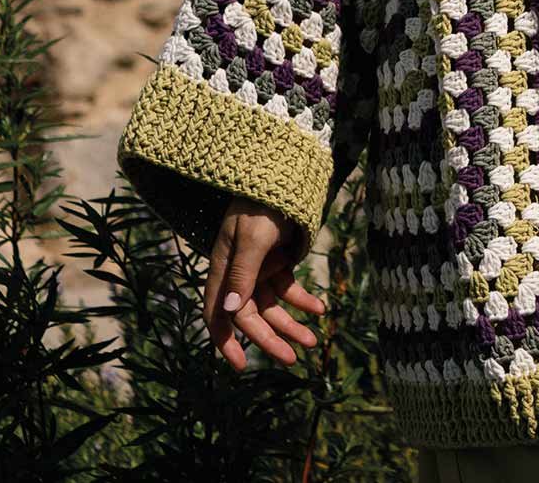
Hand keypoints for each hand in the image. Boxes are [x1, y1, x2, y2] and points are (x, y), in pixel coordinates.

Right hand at [204, 196, 324, 369]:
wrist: (283, 174)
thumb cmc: (262, 203)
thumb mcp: (252, 237)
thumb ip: (241, 274)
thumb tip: (227, 312)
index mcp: (222, 269)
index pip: (217, 314)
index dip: (226, 341)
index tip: (241, 365)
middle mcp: (238, 273)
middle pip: (251, 315)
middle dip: (270, 339)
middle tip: (293, 359)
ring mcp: (259, 267)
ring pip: (273, 305)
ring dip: (292, 323)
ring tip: (313, 341)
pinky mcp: (278, 259)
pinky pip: (289, 286)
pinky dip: (304, 298)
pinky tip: (321, 309)